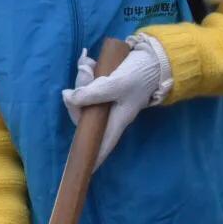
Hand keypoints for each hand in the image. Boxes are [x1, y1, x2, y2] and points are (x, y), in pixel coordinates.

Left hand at [62, 38, 170, 167]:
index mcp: (117, 119)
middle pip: (85, 112)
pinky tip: (87, 60)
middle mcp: (111, 112)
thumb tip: (67, 97)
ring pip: (85, 94)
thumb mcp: (116, 84)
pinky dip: (87, 70)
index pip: (102, 143)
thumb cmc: (141, 75)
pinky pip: (90, 80)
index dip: (92, 156)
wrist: (155, 55)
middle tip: (85, 73)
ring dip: (83, 77)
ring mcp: (108, 98)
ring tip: (88, 64)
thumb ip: (92, 93)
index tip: (82, 168)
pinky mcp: (107, 83)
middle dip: (78, 93)